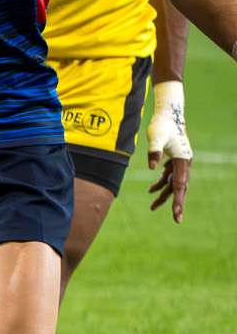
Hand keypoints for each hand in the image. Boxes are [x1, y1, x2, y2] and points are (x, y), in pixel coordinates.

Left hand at [146, 90, 191, 222]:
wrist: (167, 114)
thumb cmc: (162, 125)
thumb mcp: (156, 137)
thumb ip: (154, 151)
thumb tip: (152, 167)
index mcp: (183, 160)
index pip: (180, 184)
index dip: (178, 198)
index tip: (176, 212)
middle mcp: (184, 163)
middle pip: (180, 187)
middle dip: (177, 203)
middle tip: (177, 220)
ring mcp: (179, 162)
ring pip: (172, 184)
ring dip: (164, 195)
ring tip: (152, 208)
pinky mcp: (172, 160)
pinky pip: (167, 177)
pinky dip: (160, 184)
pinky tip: (151, 191)